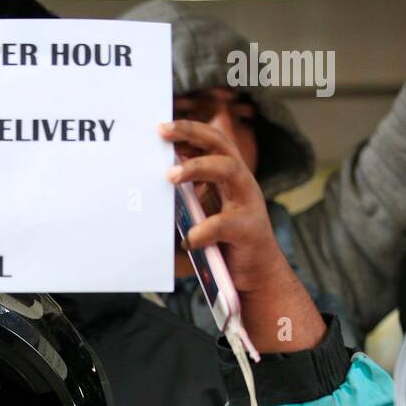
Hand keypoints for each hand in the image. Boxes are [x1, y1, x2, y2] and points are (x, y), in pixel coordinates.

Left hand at [160, 119, 325, 351]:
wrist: (255, 278)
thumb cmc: (224, 246)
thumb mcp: (201, 217)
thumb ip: (184, 202)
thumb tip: (150, 190)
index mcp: (229, 177)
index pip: (210, 141)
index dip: (188, 130)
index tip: (160, 126)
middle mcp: (241, 183)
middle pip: (220, 144)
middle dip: (191, 133)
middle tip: (162, 132)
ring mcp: (248, 204)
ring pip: (228, 170)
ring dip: (197, 168)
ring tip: (170, 177)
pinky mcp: (249, 230)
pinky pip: (224, 224)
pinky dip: (202, 231)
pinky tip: (188, 241)